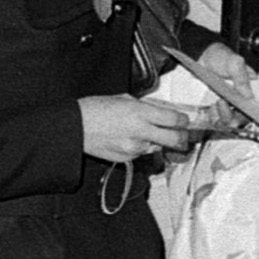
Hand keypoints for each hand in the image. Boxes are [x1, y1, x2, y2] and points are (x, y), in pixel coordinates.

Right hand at [79, 95, 201, 163]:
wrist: (74, 128)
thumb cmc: (94, 109)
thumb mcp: (123, 99)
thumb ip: (144, 106)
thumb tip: (159, 111)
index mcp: (141, 113)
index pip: (175, 119)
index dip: (183, 120)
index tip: (184, 120)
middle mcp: (141, 132)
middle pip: (175, 139)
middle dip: (182, 137)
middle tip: (182, 134)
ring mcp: (134, 148)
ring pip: (158, 147)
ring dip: (158, 141)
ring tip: (146, 134)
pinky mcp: (127, 158)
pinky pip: (142, 153)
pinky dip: (141, 147)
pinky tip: (128, 139)